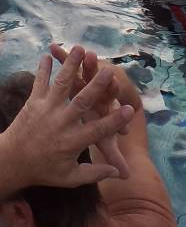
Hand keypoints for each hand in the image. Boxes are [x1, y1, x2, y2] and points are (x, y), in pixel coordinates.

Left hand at [0, 46, 133, 187]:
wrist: (8, 164)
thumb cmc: (43, 170)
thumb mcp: (69, 177)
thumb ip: (94, 173)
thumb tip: (119, 174)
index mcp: (72, 142)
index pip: (99, 130)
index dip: (115, 121)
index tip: (131, 110)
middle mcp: (60, 124)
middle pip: (81, 102)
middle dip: (95, 87)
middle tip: (108, 72)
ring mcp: (46, 111)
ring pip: (61, 86)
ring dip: (71, 66)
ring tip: (80, 49)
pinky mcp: (32, 104)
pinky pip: (39, 83)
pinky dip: (43, 69)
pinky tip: (49, 54)